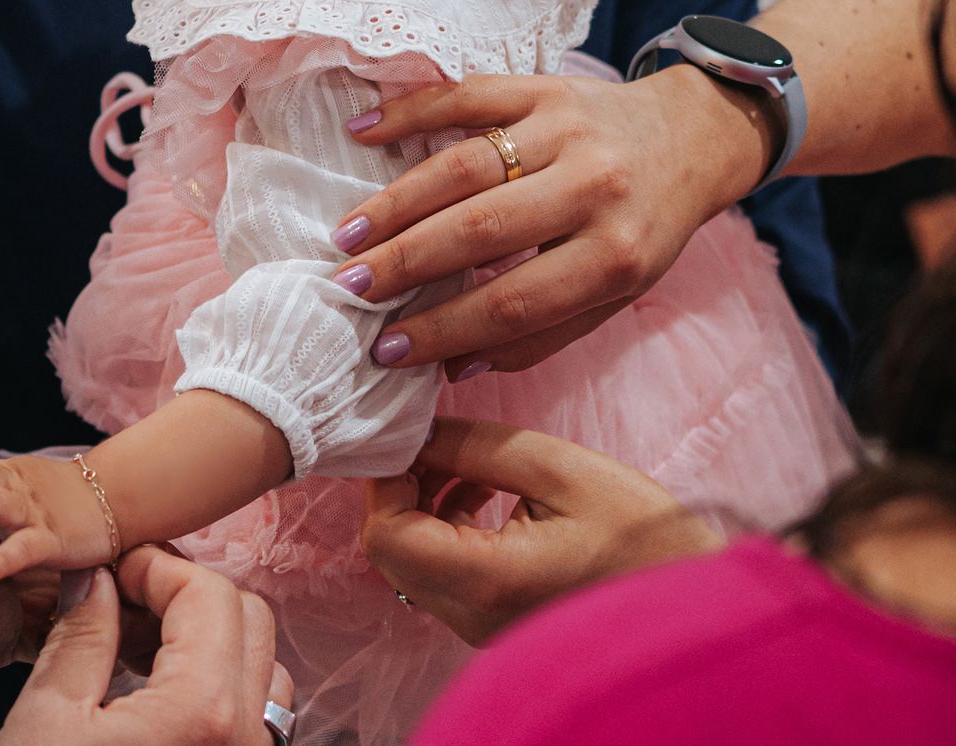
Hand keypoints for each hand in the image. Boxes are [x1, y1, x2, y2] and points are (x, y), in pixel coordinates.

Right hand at [0, 549, 292, 745]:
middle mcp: (241, 742)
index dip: (160, 567)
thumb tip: (97, 573)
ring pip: (263, 664)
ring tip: (143, 633)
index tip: (114, 565)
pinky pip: (254, 712)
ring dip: (214, 633)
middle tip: (128, 589)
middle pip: (252, 620)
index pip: (211, 597)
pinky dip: (219, 676)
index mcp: (201, 714)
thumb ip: (85, 630)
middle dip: (193, 592)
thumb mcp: (46, 716)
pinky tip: (159, 680)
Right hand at [332, 66, 778, 379]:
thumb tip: (454, 369)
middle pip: (480, 230)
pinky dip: (410, 112)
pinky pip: (467, 96)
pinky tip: (361, 133)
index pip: (511, 303)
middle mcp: (595, 187)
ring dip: (397, 202)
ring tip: (346, 236)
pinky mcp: (545, 86)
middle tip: (348, 290)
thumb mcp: (611, 297)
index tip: (387, 350)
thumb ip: (538, 336)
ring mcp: (568, 129)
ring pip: (464, 165)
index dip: (442, 330)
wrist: (688, 141)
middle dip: (405, 265)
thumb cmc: (640, 232)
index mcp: (615, 255)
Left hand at [361, 417, 722, 645]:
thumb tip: (417, 430)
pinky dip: (443, 528)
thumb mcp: (560, 468)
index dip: (386, 478)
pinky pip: (438, 573)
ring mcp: (478, 627)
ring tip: (468, 463)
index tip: (411, 436)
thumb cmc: (645, 536)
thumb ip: (477, 446)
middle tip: (437, 441)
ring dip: (422, 505)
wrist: (695, 604)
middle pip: (389, 550)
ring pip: (409, 561)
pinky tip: (483, 494)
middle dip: (401, 487)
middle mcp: (471, 615)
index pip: (386, 533)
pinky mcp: (490, 622)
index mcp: (487, 579)